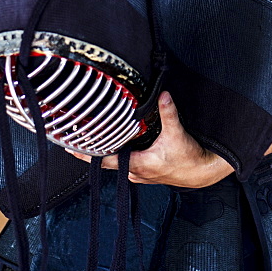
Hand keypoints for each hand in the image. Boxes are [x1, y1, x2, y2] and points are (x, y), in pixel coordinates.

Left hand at [70, 91, 233, 187]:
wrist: (201, 172)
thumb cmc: (190, 160)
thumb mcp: (177, 135)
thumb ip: (168, 114)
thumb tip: (163, 96)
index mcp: (139, 164)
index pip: (105, 160)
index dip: (87, 153)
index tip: (70, 147)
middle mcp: (136, 172)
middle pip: (105, 161)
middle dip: (90, 150)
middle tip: (74, 139)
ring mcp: (139, 174)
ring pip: (115, 163)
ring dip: (104, 153)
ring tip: (90, 140)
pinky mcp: (145, 172)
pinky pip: (124, 164)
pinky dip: (117, 155)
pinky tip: (115, 145)